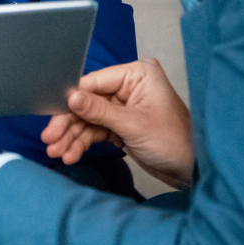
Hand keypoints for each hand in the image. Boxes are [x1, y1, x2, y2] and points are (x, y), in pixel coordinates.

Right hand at [41, 58, 194, 188]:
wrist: (193, 170)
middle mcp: (128, 87)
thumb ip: (99, 111)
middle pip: (87, 102)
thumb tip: (71, 98)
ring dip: (72, 136)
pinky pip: (95, 131)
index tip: (53, 116)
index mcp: (137, 75)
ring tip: (58, 152)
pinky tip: (71, 154)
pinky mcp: (121, 125)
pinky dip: (82, 143)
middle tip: (50, 138)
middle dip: (69, 123)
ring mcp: (123, 107)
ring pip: (88, 119)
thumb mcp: (133, 125)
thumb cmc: (176, 141)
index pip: (93, 83)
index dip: (72, 100)